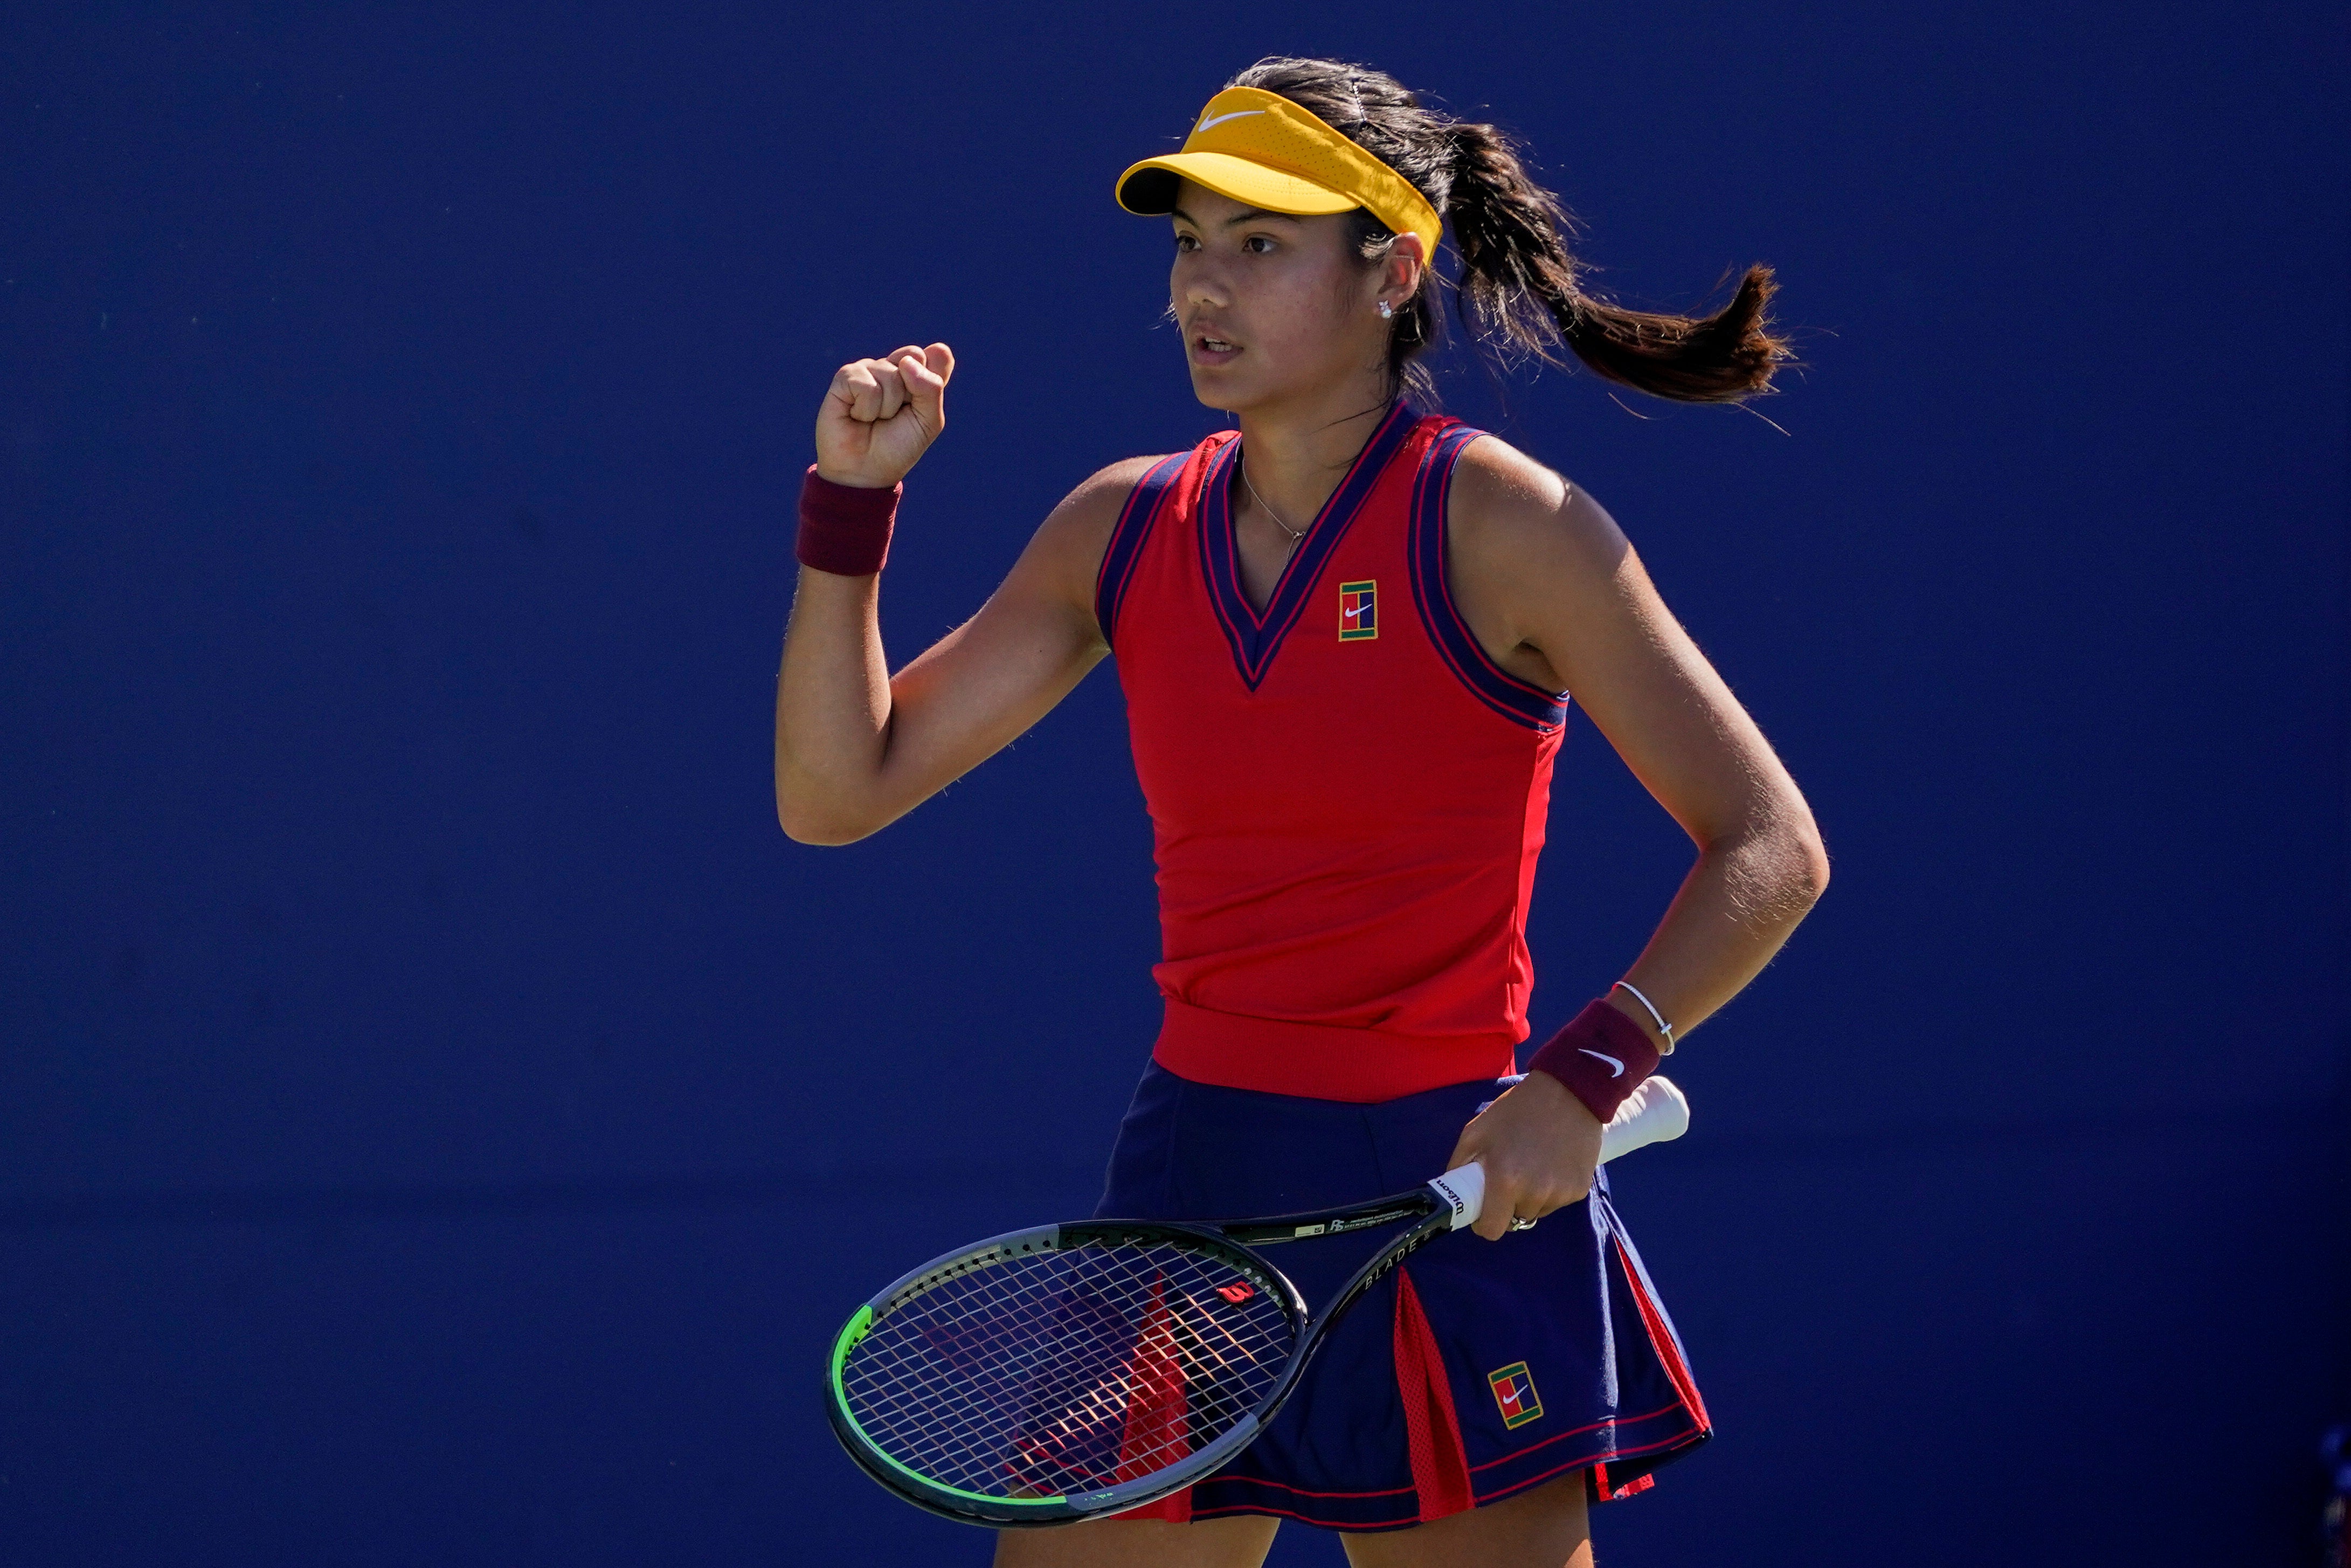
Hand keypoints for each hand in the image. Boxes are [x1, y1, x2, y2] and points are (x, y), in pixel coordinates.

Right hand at [814, 342, 953, 488]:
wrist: (866, 471)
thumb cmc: (898, 447)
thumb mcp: (928, 422)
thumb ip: (931, 388)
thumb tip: (906, 362)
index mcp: (917, 374)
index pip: (937, 356)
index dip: (932, 381)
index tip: (919, 406)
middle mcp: (893, 366)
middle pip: (913, 357)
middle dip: (909, 394)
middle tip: (895, 415)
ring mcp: (868, 369)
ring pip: (890, 375)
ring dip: (886, 408)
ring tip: (874, 420)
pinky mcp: (845, 377)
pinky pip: (867, 385)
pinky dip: (866, 410)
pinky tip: (857, 416)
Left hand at [1444, 1069, 1604, 1240]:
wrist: (1568, 1092)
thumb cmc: (1516, 1110)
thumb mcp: (1476, 1131)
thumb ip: (1460, 1165)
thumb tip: (1455, 1192)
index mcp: (1505, 1181)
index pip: (1492, 1230)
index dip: (1484, 1223)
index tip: (1484, 1210)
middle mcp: (1535, 1193)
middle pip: (1515, 1220)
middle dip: (1508, 1205)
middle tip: (1509, 1177)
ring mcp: (1561, 1193)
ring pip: (1537, 1211)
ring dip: (1531, 1197)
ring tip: (1532, 1165)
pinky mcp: (1580, 1189)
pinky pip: (1557, 1201)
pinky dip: (1552, 1189)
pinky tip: (1552, 1163)